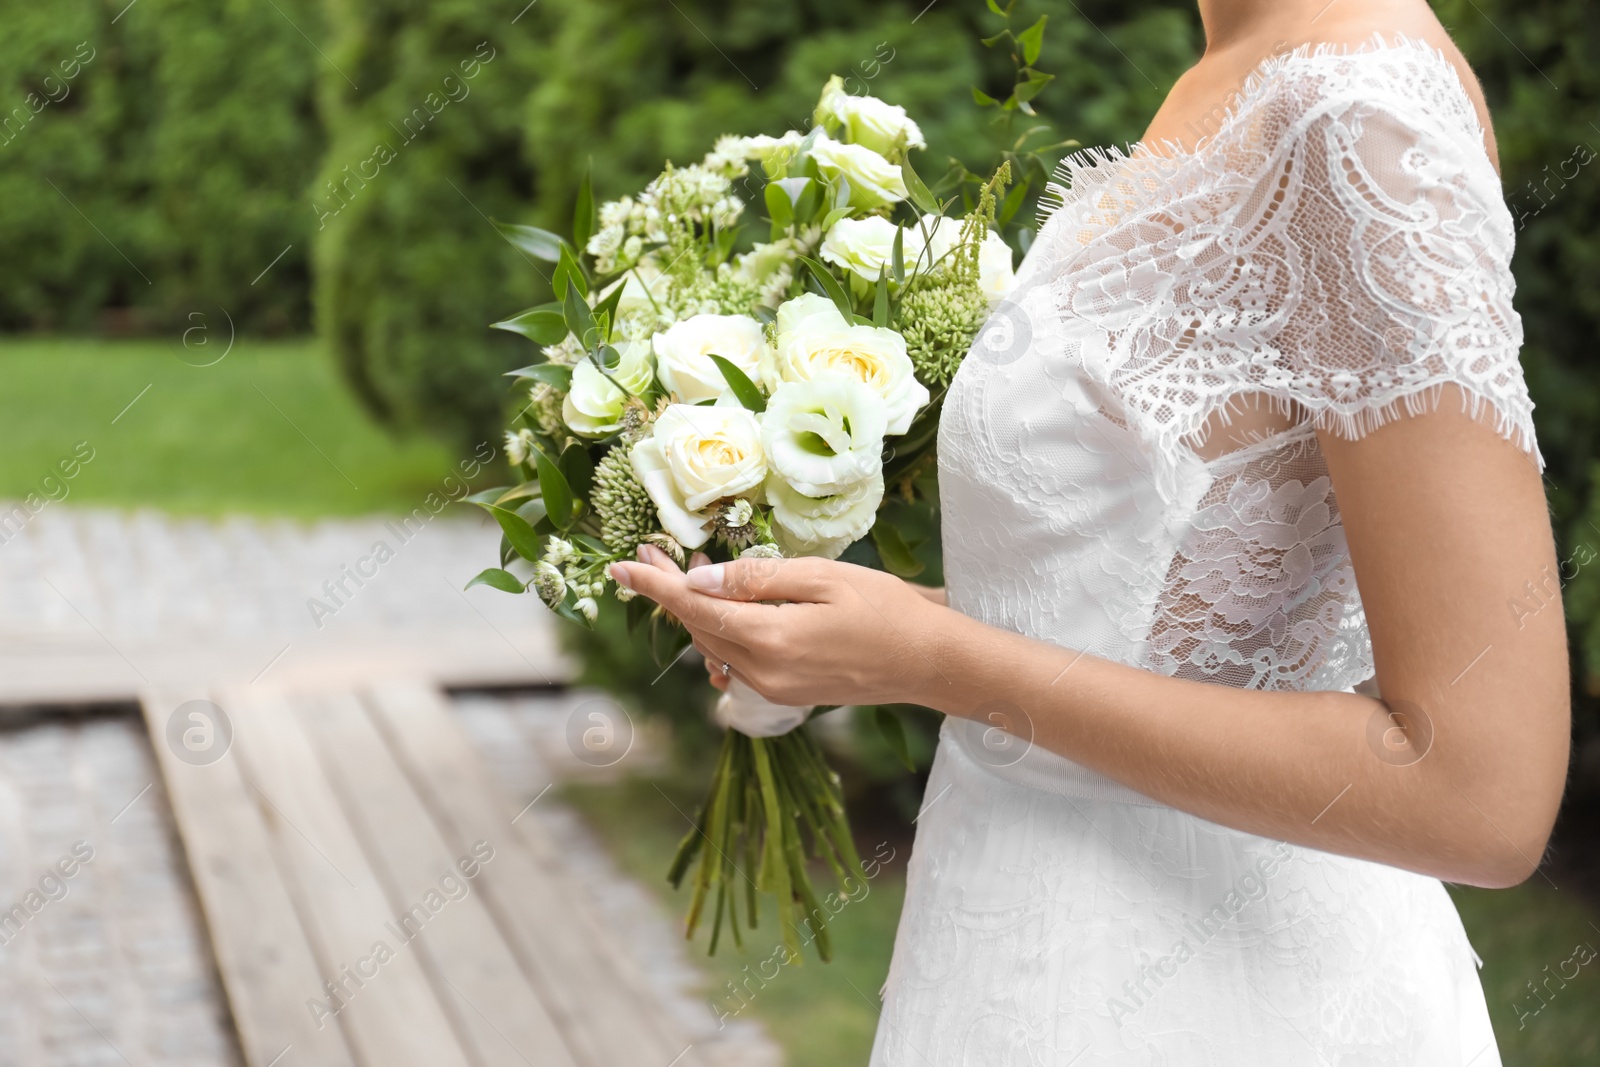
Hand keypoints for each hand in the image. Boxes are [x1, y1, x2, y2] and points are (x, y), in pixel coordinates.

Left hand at [609, 546, 948, 707]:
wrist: (927, 662)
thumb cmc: (885, 609)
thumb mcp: (823, 577)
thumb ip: (757, 579)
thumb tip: (699, 580)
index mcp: (770, 639)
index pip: (693, 609)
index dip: (653, 586)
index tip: (621, 567)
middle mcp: (762, 672)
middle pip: (698, 627)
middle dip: (671, 590)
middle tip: (653, 553)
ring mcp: (772, 689)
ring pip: (715, 644)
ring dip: (696, 609)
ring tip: (687, 571)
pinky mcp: (784, 693)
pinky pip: (736, 660)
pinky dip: (723, 631)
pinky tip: (724, 607)